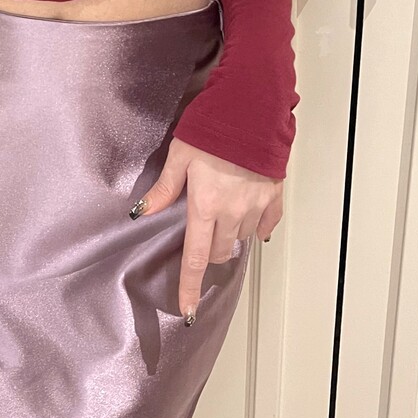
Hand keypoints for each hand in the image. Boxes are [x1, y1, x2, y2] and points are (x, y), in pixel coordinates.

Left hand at [129, 137, 282, 321]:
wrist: (251, 108)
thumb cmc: (212, 128)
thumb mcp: (180, 155)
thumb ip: (165, 188)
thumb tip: (143, 211)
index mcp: (205, 205)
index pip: (196, 257)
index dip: (191, 286)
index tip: (189, 309)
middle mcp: (233, 212)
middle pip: (220, 252)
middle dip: (209, 252)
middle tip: (202, 233)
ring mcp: (257, 205)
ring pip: (242, 239)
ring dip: (231, 236)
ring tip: (224, 215)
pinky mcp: (274, 195)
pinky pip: (266, 224)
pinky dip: (257, 227)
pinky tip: (250, 220)